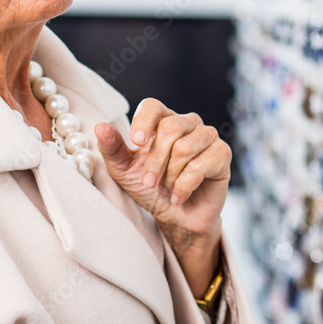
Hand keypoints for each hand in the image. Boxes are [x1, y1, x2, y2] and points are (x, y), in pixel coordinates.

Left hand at [94, 99, 230, 293]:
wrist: (176, 217)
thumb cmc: (151, 188)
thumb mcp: (125, 171)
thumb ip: (113, 149)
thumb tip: (100, 127)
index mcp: (164, 120)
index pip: (153, 106)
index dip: (144, 121)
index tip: (136, 142)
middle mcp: (188, 123)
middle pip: (170, 127)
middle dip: (155, 161)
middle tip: (149, 182)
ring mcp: (207, 137)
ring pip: (184, 147)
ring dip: (170, 176)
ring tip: (167, 189)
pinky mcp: (222, 155)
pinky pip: (201, 165)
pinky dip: (184, 186)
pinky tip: (180, 197)